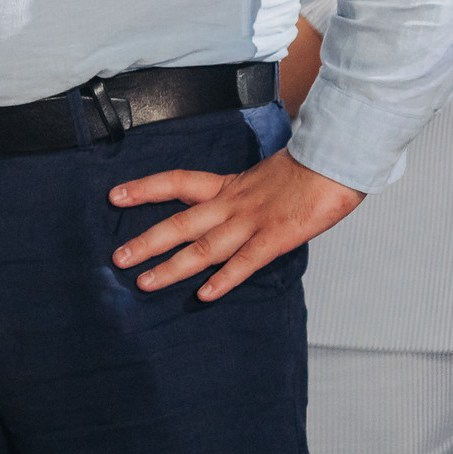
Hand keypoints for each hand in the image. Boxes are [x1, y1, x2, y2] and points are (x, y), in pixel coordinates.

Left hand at [109, 149, 362, 301]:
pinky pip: (245, 262)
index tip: (115, 196)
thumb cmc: (306, 169)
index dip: (145, 188)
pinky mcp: (276, 237)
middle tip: (118, 258)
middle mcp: (233, 203)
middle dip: (147, 241)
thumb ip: (244, 194)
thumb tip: (229, 210)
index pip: (177, 181)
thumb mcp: (264, 177)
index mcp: (229, 185)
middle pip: (181, 222)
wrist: (337, 158)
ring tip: (145, 282)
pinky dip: (225, 279)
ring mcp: (253, 221)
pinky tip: (205, 295)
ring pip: (204, 247)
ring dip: (172, 267)